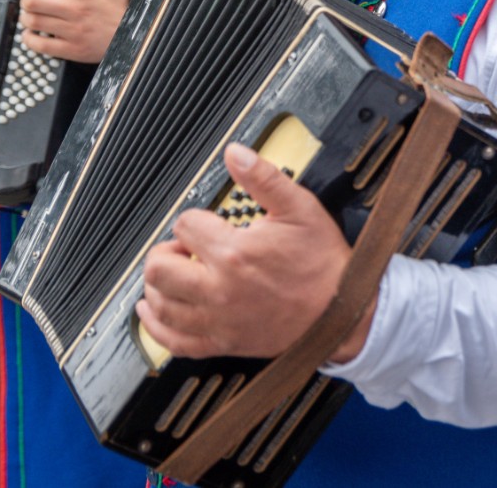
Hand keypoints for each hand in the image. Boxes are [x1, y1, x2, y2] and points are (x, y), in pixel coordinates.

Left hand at [18, 0, 129, 63]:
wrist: (135, 35)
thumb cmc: (120, 4)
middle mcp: (75, 9)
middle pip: (32, 2)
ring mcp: (72, 30)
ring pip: (32, 22)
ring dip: (28, 18)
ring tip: (34, 15)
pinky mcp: (71, 49)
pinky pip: (39, 46)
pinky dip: (30, 39)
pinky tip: (36, 33)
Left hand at [137, 141, 375, 362]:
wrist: (342, 311)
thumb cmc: (322, 263)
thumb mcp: (300, 208)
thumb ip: (263, 178)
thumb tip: (235, 153)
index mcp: (234, 253)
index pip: (185, 225)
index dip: (194, 219)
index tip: (209, 224)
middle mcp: (218, 290)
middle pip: (158, 268)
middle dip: (165, 251)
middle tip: (184, 249)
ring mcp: (217, 321)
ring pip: (160, 305)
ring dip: (158, 285)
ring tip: (174, 274)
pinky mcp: (221, 343)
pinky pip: (174, 342)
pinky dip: (156, 327)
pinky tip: (154, 310)